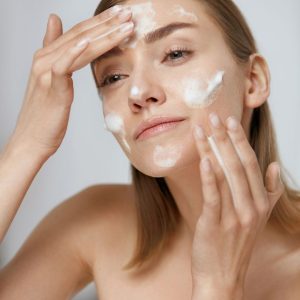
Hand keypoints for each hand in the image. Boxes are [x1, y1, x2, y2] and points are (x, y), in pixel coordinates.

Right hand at [10, 5, 133, 157]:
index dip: (100, 22)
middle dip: (106, 22)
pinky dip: (75, 52)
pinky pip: (64, 65)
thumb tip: (54, 21)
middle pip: (80, 34)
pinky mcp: (51, 86)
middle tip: (127, 12)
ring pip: (78, 46)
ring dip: (104, 34)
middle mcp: (45, 59)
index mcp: (48, 57)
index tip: (121, 15)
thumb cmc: (46, 114)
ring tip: (125, 24)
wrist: (32, 139)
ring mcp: (46, 71)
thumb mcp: (52, 79)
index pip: (78, 33)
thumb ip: (56, 51)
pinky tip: (89, 42)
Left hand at [190, 112, 283, 293]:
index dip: (240, 140)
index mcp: (260, 202)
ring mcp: (235, 216)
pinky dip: (209, 176)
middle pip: (238, 164)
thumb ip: (269, 191)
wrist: (222, 277)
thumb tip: (274, 165)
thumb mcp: (257, 217)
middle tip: (214, 115)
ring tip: (202, 129)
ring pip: (224, 175)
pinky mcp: (216, 223)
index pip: (251, 163)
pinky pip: (214, 195)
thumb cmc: (235, 243)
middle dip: (226, 137)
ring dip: (212, 149)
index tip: (231, 120)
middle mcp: (251, 207)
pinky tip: (203, 159)